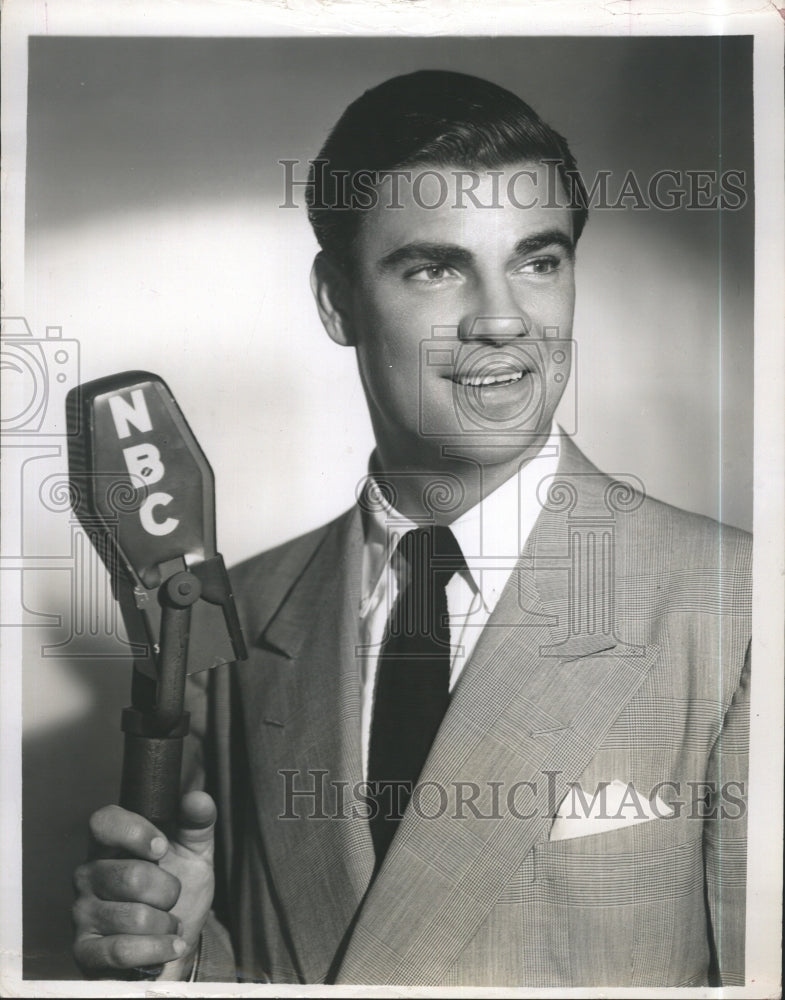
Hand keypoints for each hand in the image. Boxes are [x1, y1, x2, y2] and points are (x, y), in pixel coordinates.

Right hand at [72, 790, 215, 979]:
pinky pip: (122, 950)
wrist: (175, 942)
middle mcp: (88, 874)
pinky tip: (170, 946)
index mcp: (110, 844)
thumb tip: (198, 798)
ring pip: (134, 916)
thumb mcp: (195, 852)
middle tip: (173, 896)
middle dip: (169, 890)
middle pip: (132, 876)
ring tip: (168, 923)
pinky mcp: (86, 951)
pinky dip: (157, 949)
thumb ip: (198, 822)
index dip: (135, 832)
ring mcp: (83, 912)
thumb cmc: (181, 889)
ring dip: (166, 923)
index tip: (162, 848)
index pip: (103, 822)